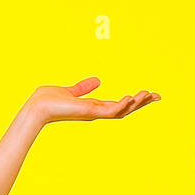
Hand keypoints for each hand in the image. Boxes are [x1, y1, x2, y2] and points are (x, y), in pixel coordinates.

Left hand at [27, 78, 159, 125]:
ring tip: (149, 95)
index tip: (149, 94)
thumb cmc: (49, 100)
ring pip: (122, 111)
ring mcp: (94, 114)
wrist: (36, 106)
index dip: (134, 101)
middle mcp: (96, 112)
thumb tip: (98, 80)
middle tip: (158, 96)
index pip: (119, 105)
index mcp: (94, 107)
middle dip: (142, 103)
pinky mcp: (89, 113)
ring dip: (136, 103)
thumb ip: (84, 87)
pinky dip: (122, 105)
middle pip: (125, 109)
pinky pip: (110, 111)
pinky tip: (131, 97)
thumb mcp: (71, 91)